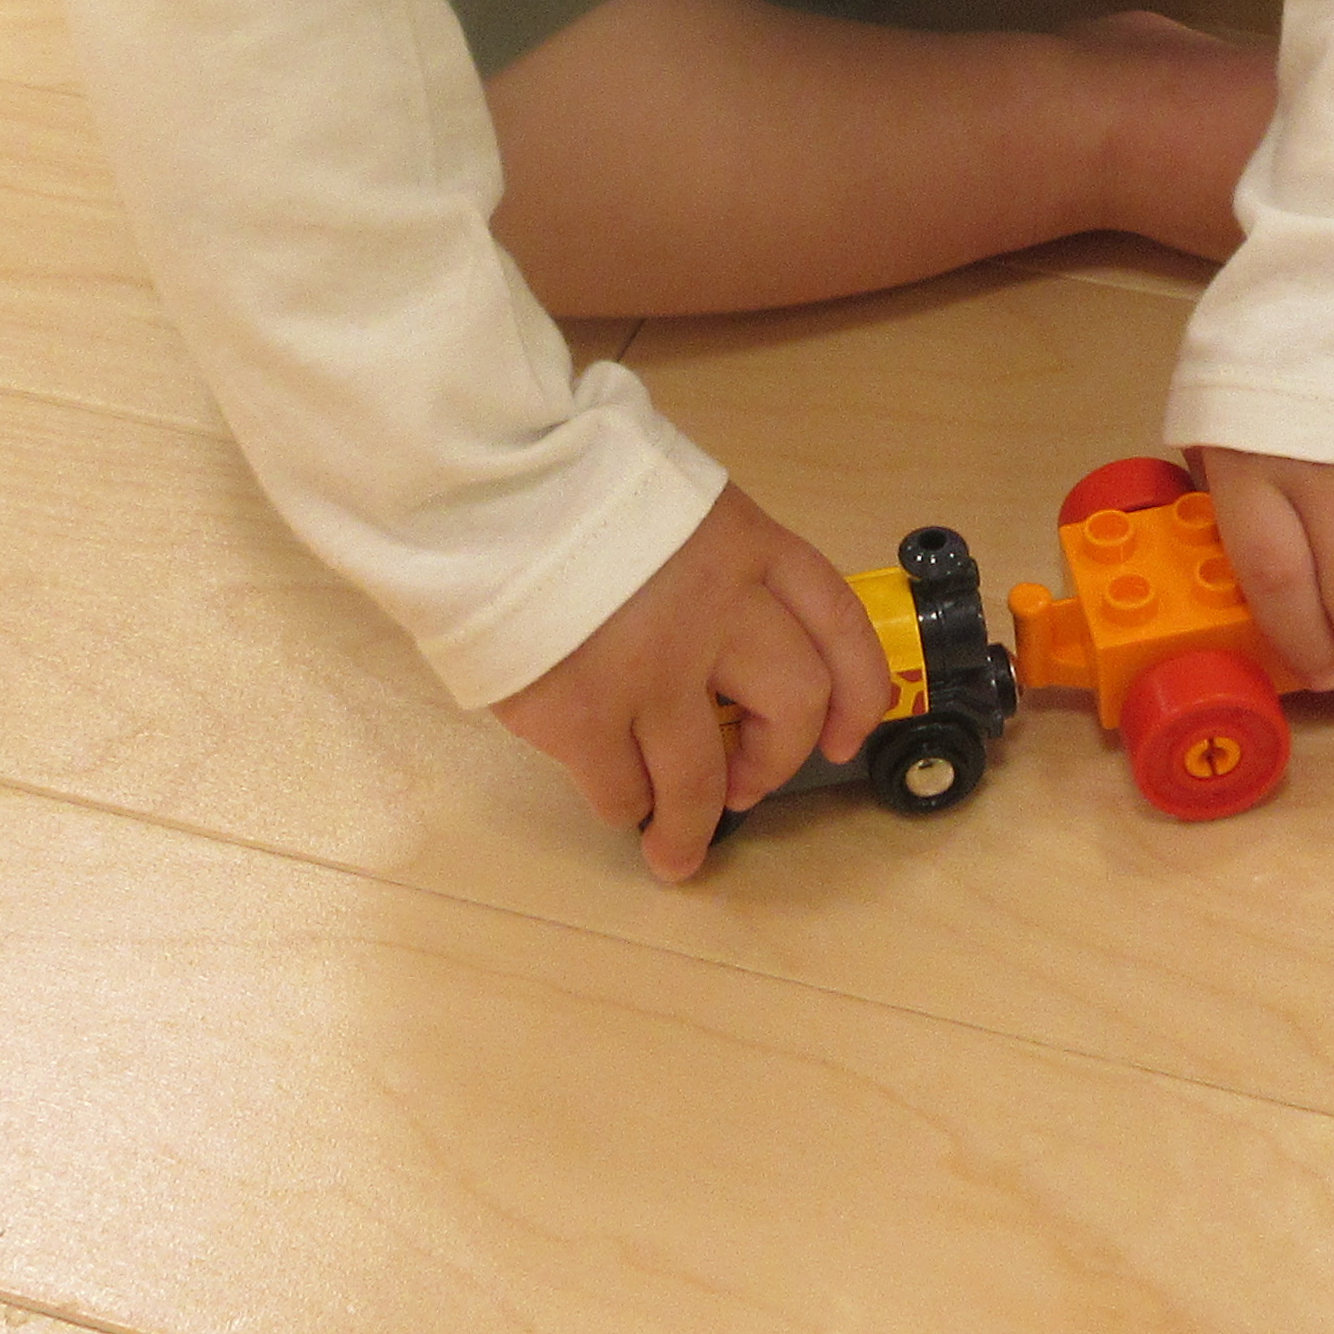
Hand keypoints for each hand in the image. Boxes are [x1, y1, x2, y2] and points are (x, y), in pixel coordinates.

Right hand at [495, 484, 893, 882]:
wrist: (475, 482)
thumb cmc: (566, 488)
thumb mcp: (671, 505)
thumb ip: (714, 569)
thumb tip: (732, 658)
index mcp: (744, 542)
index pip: (840, 624)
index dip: (858, 692)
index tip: (845, 737)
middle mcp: (716, 606)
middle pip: (794, 703)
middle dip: (778, 759)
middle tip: (747, 782)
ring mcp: (651, 667)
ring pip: (704, 779)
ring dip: (694, 827)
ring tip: (677, 850)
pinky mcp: (581, 714)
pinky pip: (624, 793)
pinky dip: (627, 807)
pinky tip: (615, 799)